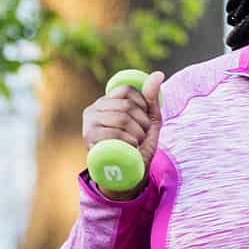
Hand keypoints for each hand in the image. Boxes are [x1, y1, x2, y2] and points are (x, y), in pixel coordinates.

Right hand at [82, 71, 164, 187]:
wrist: (127, 174)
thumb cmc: (137, 146)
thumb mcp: (148, 122)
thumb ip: (152, 99)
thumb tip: (159, 74)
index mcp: (106, 102)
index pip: (127, 91)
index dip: (143, 105)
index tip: (144, 120)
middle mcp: (93, 109)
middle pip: (127, 105)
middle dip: (143, 123)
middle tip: (141, 136)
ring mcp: (88, 123)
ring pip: (123, 118)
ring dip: (138, 134)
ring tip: (135, 142)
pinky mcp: (88, 138)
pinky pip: (115, 133)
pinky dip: (130, 141)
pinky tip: (130, 147)